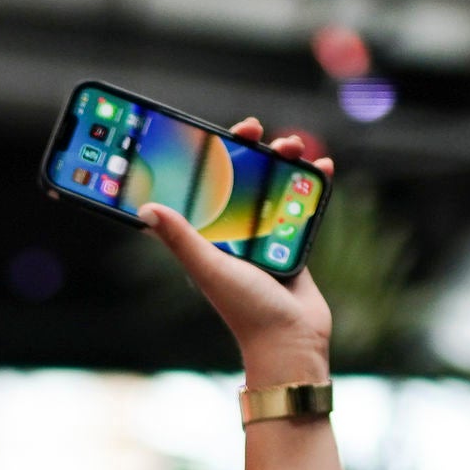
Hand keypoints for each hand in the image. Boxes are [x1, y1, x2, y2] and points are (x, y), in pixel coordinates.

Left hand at [138, 121, 337, 381]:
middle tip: (257, 129)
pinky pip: (301, 205)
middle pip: (240, 179)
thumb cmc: (246, 310)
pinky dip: (312, 185)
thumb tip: (146, 209)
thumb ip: (181, 238)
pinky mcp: (293, 243)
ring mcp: (265, 237)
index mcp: (209, 237)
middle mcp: (234, 234)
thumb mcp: (209, 268)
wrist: (292, 341)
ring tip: (294, 146)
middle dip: (250, 150)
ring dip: (283, 161)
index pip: (205, 186)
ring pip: (273, 186)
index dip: (208, 158)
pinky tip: (323, 167)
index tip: (214, 132)